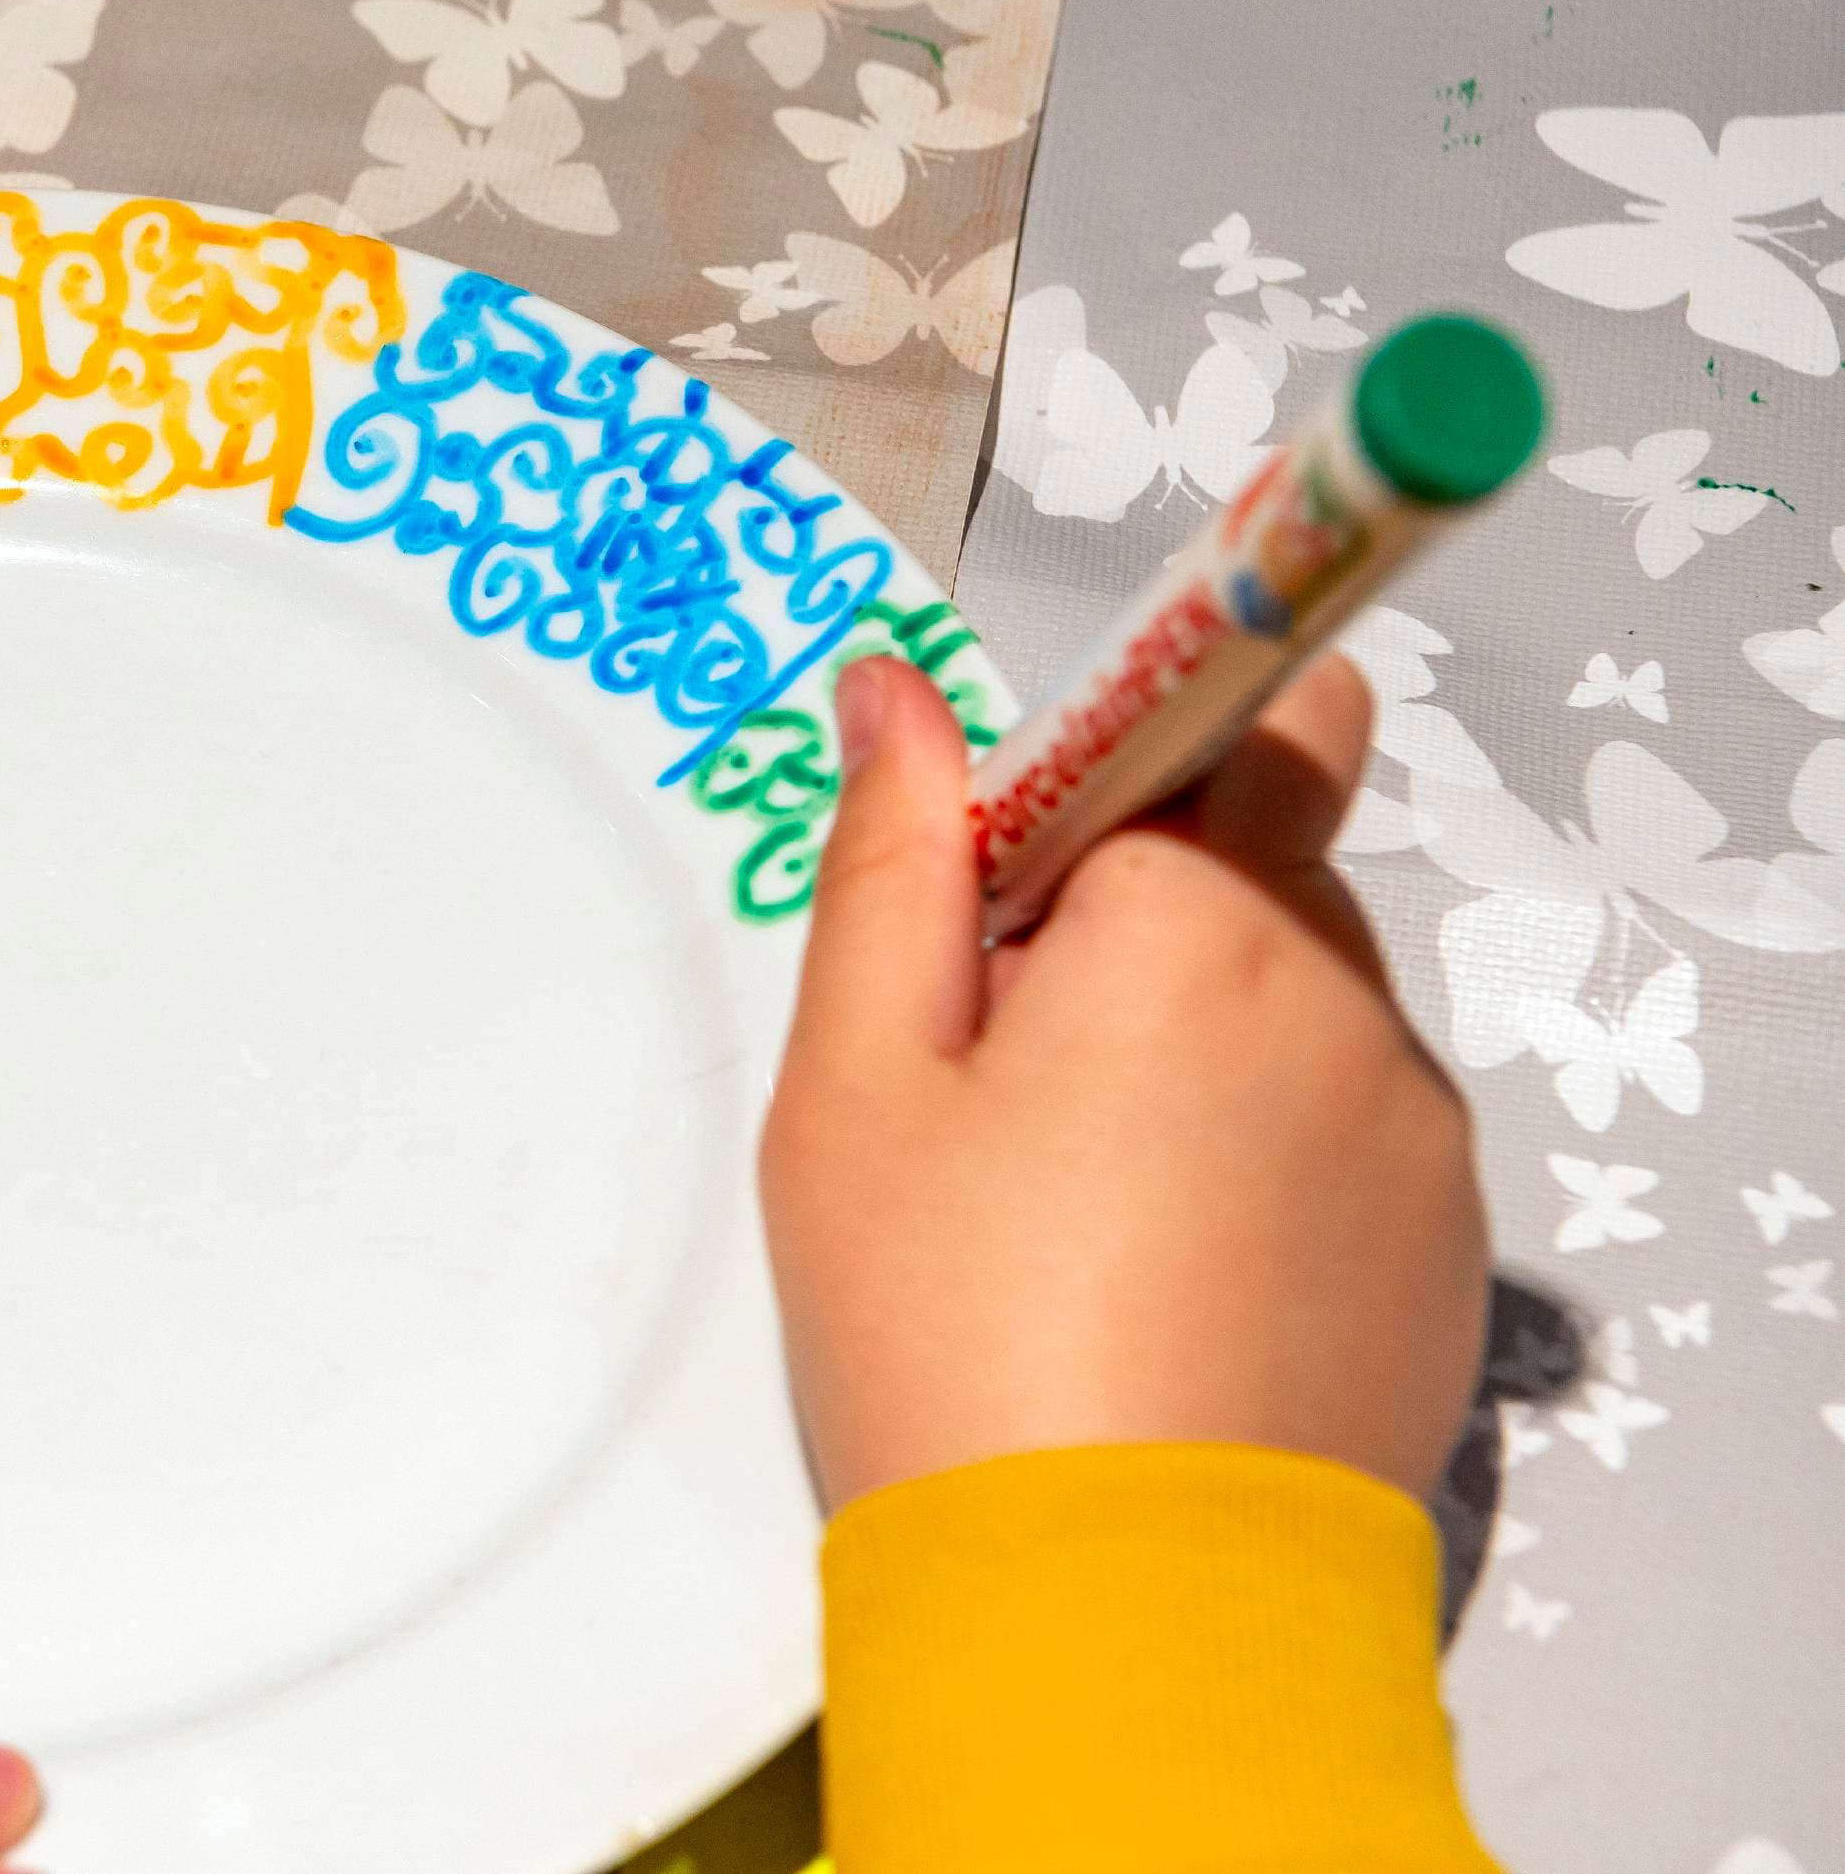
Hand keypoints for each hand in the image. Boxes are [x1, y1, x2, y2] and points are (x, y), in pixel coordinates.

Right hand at [760, 652, 1489, 1510]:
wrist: (1113, 1615)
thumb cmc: (955, 1337)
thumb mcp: (858, 1081)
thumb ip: (894, 857)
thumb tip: (899, 692)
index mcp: (1203, 928)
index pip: (1234, 718)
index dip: (1105, 783)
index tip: (1014, 889)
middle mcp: (1350, 1005)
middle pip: (1259, 864)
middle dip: (1135, 924)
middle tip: (1006, 1083)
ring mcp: (1419, 1136)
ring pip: (1301, 1000)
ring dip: (1200, 1041)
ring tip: (1075, 1204)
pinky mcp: (1449, 1248)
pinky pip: (1349, 1129)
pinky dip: (1262, 1156)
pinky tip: (1157, 1274)